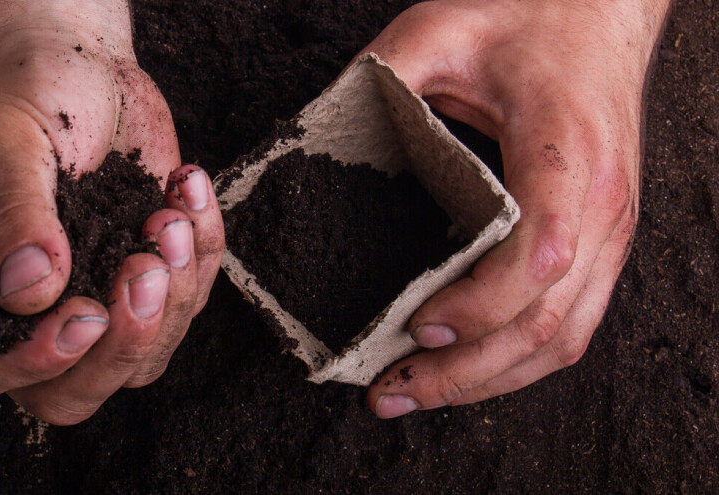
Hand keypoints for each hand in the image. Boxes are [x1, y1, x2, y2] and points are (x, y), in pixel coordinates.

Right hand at [0, 1, 223, 424]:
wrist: (79, 66)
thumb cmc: (23, 96)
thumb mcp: (5, 143)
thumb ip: (13, 217)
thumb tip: (30, 292)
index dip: (33, 364)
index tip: (85, 315)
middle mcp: (27, 312)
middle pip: (72, 392)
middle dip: (123, 343)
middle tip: (145, 264)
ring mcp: (94, 301)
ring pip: (142, 358)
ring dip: (173, 293)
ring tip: (170, 214)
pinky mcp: (149, 280)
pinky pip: (188, 299)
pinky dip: (203, 250)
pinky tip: (186, 188)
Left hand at [364, 0, 670, 417]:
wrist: (600, 13)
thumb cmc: (527, 17)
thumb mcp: (439, 29)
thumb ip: (380, 78)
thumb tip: (306, 137)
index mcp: (564, 149)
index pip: (538, 252)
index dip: (478, 305)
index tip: (415, 325)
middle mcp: (601, 201)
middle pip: (549, 319)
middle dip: (467, 371)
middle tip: (393, 390)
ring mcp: (611, 227)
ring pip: (567, 336)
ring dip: (491, 381)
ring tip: (419, 393)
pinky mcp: (604, 239)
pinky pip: (575, 322)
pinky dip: (519, 359)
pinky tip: (469, 370)